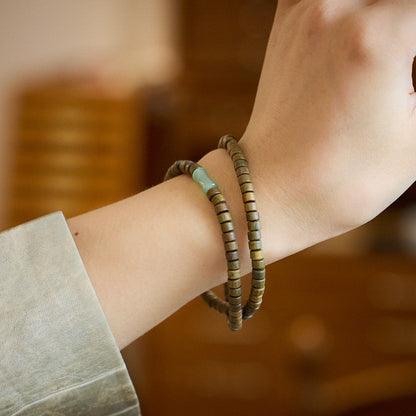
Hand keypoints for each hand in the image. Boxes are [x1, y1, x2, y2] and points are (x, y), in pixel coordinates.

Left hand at [240, 0, 415, 249]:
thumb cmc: (340, 181)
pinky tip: (357, 21)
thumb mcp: (415, 139)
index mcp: (375, 38)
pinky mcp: (285, 26)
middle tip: (405, 52)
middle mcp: (334, 11)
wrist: (270, 192)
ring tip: (391, 39)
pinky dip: (349, 4)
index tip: (411, 69)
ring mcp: (302, 13)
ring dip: (382, 9)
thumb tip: (413, 53)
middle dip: (408, 20)